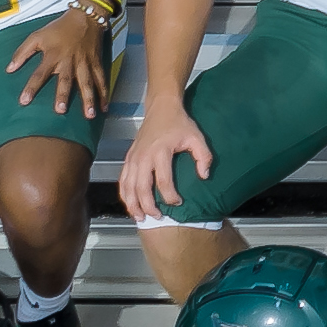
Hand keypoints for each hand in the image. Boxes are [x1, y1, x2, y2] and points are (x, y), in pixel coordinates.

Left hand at [6, 10, 114, 115]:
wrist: (86, 16)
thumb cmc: (59, 28)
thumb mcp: (37, 36)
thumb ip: (22, 52)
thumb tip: (9, 69)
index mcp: (53, 55)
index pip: (40, 73)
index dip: (32, 87)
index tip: (24, 101)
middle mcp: (69, 61)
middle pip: (66, 80)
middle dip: (63, 95)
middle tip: (60, 110)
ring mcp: (84, 63)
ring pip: (87, 83)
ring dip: (89, 99)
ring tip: (89, 115)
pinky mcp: (96, 63)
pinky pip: (101, 80)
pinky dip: (104, 93)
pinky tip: (104, 108)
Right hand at [118, 103, 210, 219]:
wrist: (161, 109)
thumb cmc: (179, 123)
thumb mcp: (196, 136)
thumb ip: (203, 156)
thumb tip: (204, 176)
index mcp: (160, 151)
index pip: (163, 180)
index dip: (170, 196)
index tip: (178, 202)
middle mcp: (143, 156)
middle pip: (141, 187)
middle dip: (148, 206)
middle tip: (157, 217)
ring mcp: (133, 158)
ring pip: (128, 186)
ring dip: (132, 204)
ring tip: (140, 217)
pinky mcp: (128, 158)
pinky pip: (123, 180)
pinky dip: (124, 194)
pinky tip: (130, 204)